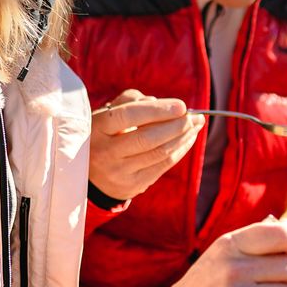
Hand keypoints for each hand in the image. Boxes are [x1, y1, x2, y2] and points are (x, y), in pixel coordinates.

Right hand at [89, 89, 204, 200]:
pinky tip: (188, 139)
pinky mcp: (133, 186)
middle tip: (196, 116)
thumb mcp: (108, 112)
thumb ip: (131, 100)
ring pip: (159, 154)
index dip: (157, 111)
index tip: (182, 106)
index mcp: (97, 128)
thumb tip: (159, 103)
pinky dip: (180, 150)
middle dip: (177, 126)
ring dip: (183, 138)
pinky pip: (163, 166)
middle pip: (147, 138)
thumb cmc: (105, 133)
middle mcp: (105, 152)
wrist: (90, 173)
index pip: (128, 116)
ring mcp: (119, 172)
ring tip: (196, 125)